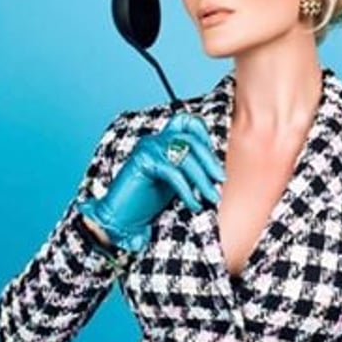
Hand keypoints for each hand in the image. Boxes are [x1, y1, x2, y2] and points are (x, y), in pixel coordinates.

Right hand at [77, 111, 224, 250]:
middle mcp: (155, 140)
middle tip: (220, 180)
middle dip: (209, 160)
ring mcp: (148, 148)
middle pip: (190, 138)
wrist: (120, 220)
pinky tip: (193, 204)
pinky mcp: (143, 161)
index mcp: (163, 141)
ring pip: (185, 156)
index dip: (203, 134)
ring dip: (202, 178)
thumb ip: (192, 171)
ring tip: (212, 197)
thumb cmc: (148, 202)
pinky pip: (173, 172)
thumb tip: (218, 172)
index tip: (214, 158)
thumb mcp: (177, 181)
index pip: (187, 122)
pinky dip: (187, 190)